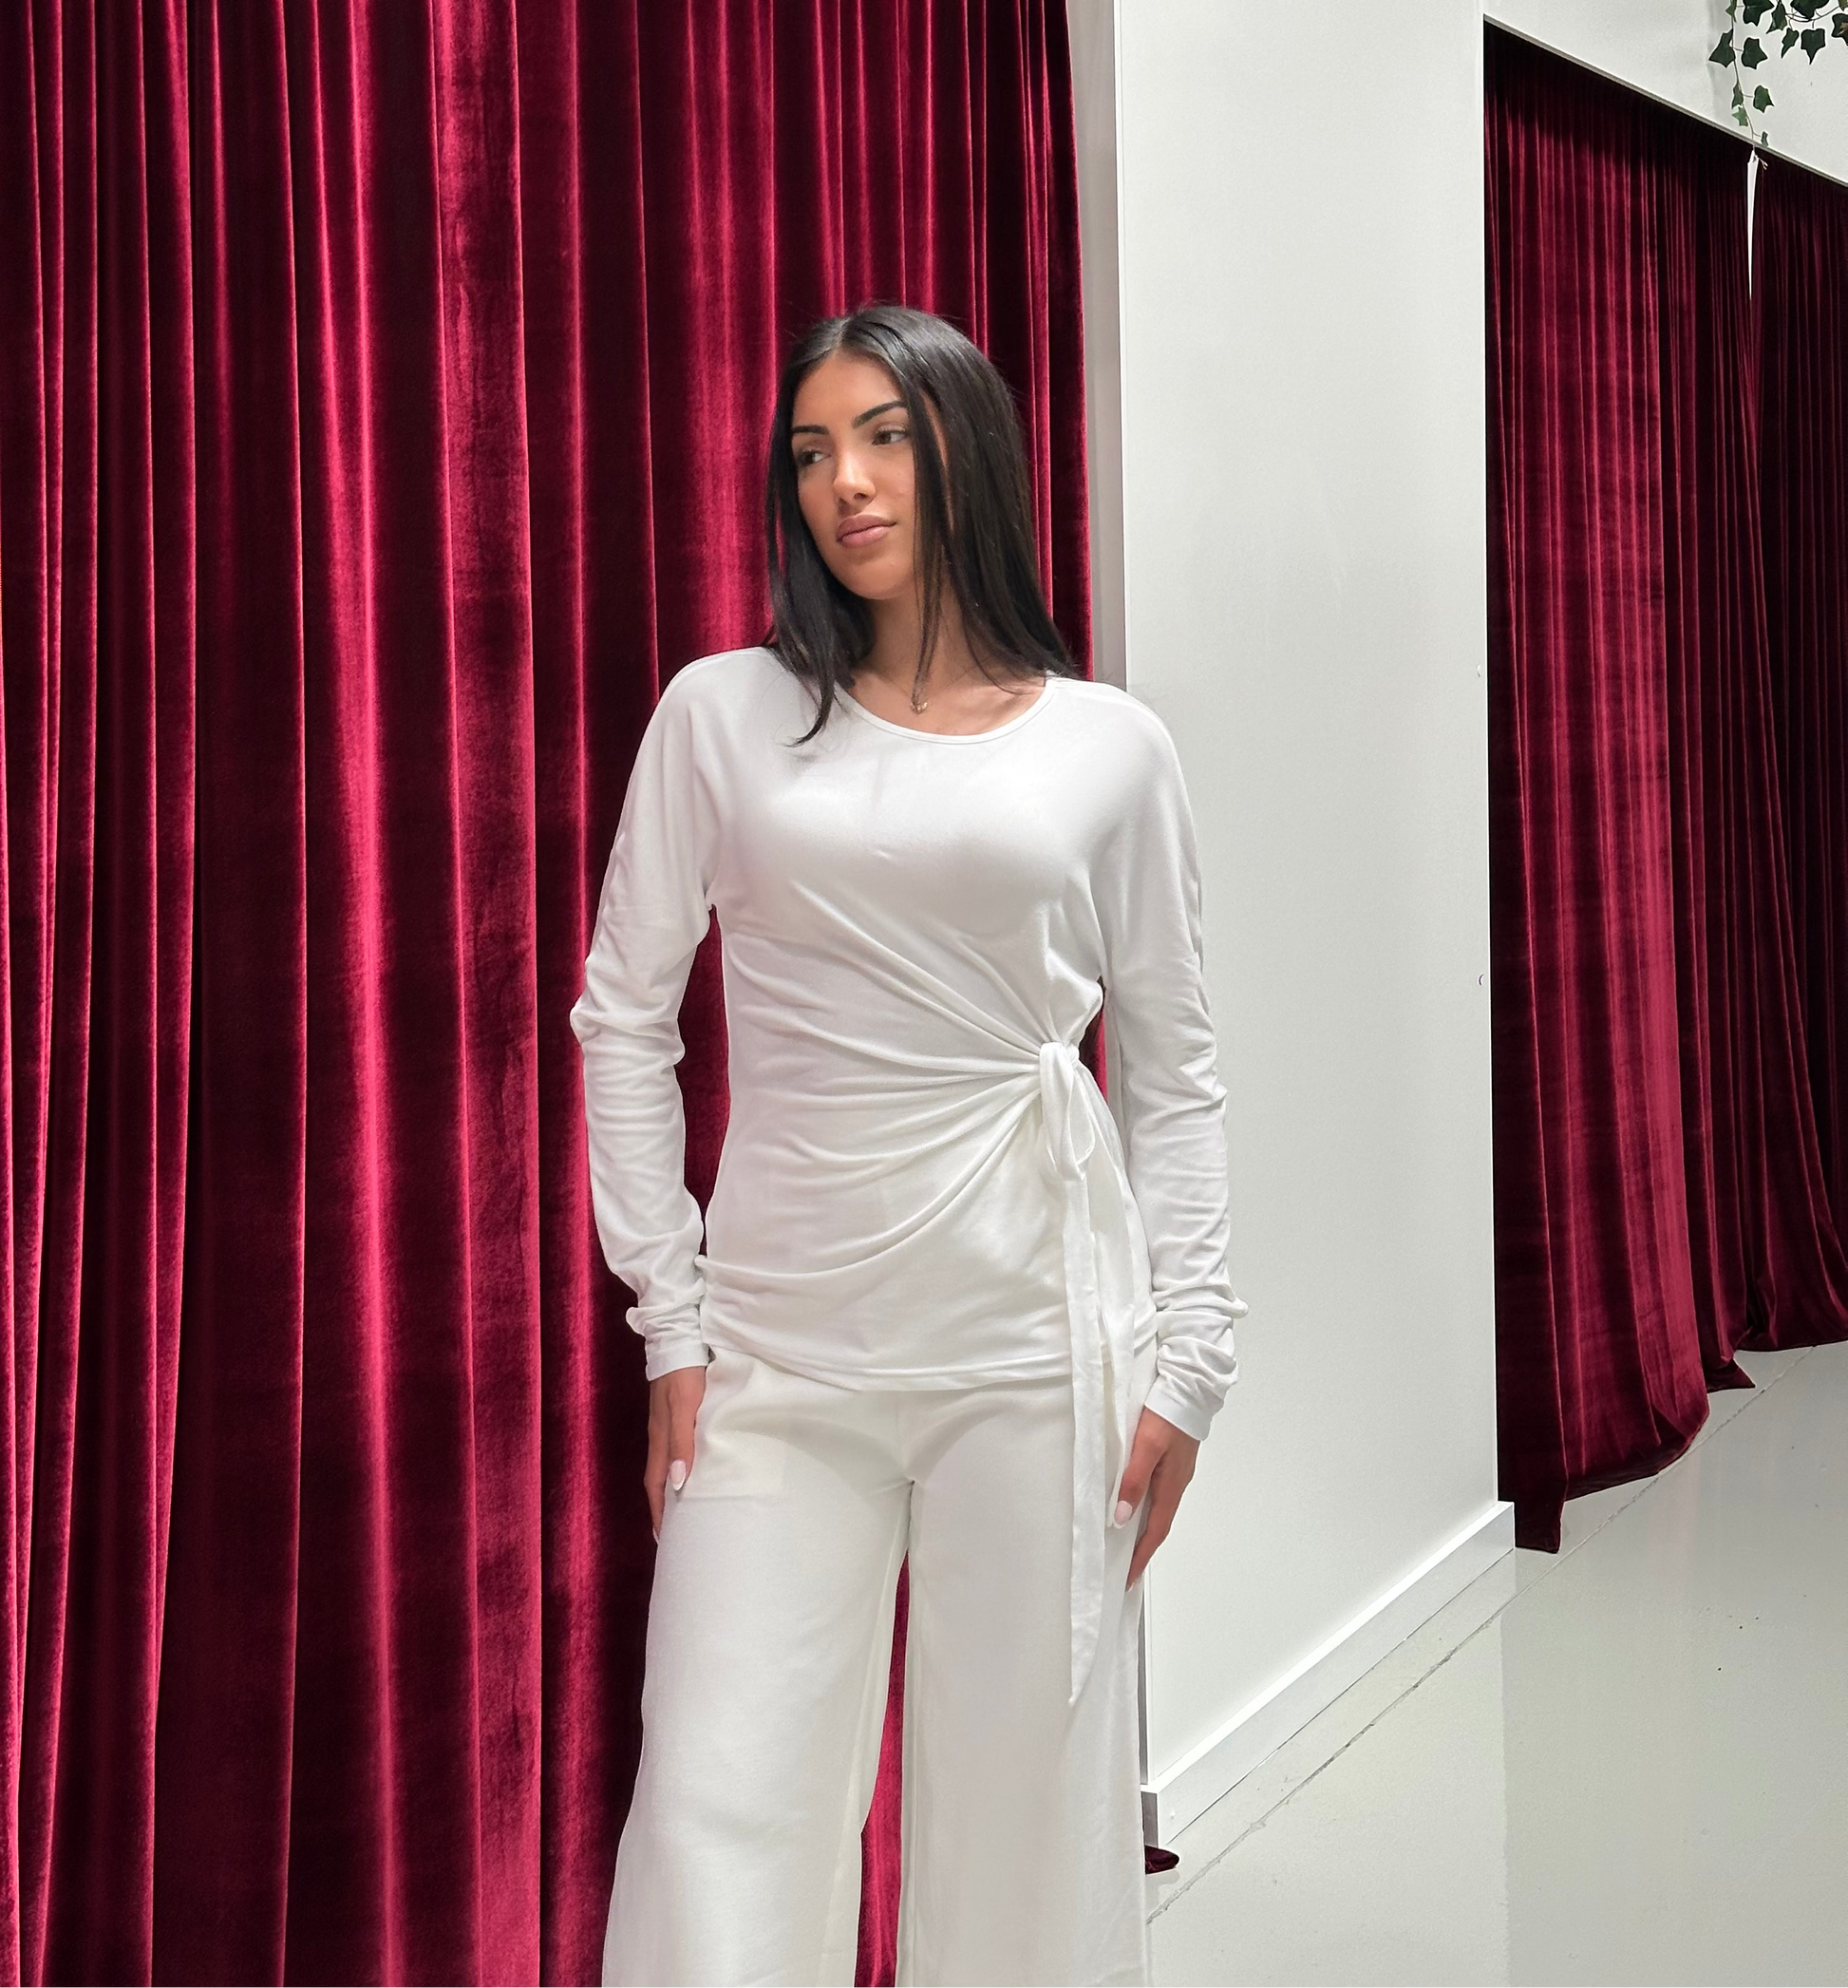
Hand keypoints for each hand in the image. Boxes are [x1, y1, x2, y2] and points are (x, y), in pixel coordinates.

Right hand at [645, 1365, 706, 1539]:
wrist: (679, 1336)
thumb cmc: (684, 1372)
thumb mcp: (685, 1406)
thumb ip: (683, 1442)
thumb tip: (680, 1484)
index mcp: (661, 1437)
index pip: (657, 1485)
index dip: (661, 1512)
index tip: (665, 1540)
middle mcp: (661, 1434)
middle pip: (658, 1479)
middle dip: (663, 1507)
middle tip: (673, 1534)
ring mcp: (666, 1422)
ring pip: (666, 1464)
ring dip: (671, 1489)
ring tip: (683, 1510)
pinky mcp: (674, 1411)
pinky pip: (675, 1448)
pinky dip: (679, 1467)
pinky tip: (690, 1469)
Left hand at [1116, 1406, 1200, 1587]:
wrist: (1190, 1386)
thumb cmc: (1167, 1413)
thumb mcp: (1146, 1446)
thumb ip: (1134, 1480)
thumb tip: (1123, 1516)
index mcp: (1172, 1484)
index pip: (1156, 1530)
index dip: (1142, 1556)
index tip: (1129, 1578)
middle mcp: (1177, 1482)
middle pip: (1160, 1522)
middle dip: (1143, 1548)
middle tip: (1126, 1567)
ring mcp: (1177, 1470)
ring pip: (1160, 1506)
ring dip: (1145, 1527)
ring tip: (1127, 1542)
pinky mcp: (1174, 1459)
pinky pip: (1159, 1490)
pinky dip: (1148, 1505)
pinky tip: (1136, 1503)